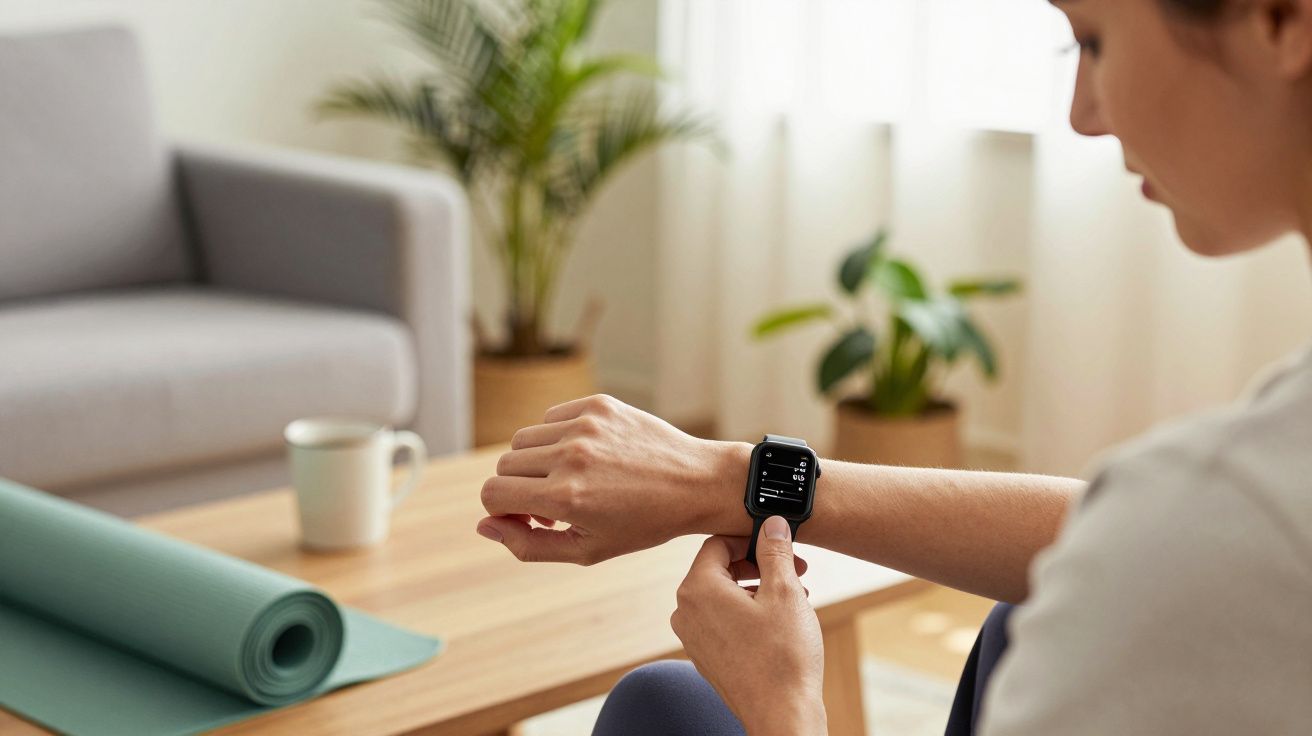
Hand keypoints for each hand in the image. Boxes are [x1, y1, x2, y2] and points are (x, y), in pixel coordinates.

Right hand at [476, 394, 748, 564]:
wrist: (697, 484)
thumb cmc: (642, 524)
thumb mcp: (586, 550)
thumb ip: (527, 544)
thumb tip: (483, 524)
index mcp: (565, 498)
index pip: (492, 493)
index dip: (502, 509)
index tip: (528, 518)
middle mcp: (571, 456)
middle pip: (504, 465)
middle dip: (519, 487)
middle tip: (553, 504)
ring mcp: (585, 426)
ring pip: (524, 439)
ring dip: (537, 461)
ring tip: (569, 479)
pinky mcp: (598, 404)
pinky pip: (551, 417)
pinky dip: (558, 437)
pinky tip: (588, 456)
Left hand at [670, 517, 826, 735]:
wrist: (781, 715)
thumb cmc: (783, 657)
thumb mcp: (784, 591)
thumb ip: (774, 550)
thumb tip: (771, 524)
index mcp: (697, 589)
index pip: (717, 543)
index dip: (751, 539)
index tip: (779, 545)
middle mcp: (686, 612)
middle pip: (720, 570)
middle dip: (760, 566)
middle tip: (795, 571)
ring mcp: (693, 638)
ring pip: (725, 597)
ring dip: (759, 590)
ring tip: (795, 599)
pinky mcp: (706, 657)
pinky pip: (724, 621)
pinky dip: (750, 614)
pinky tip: (780, 623)